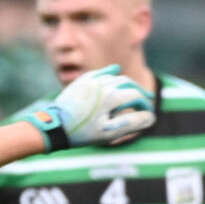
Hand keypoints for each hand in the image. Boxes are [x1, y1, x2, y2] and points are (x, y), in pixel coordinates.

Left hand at [23, 65, 155, 151]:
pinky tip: (115, 70)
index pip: (136, 96)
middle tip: (147, 99)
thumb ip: (131, 124)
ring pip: (115, 78)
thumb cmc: (81, 133)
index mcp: (112, 96)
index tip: (148, 113)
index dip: (144, 105)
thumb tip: (150, 118)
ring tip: (132, 90)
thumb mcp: (108, 133)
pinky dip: (110, 72)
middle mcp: (104, 84)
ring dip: (126, 84)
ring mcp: (91, 81)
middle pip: (128, 84)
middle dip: (139, 92)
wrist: (53, 127)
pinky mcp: (81, 82)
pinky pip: (99, 73)